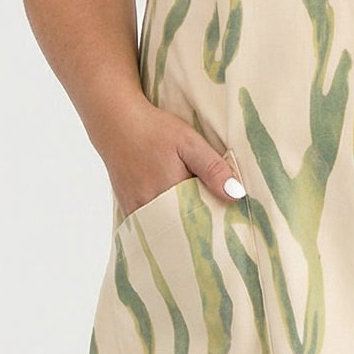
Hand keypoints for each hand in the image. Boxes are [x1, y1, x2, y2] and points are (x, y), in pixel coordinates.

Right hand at [106, 103, 246, 222]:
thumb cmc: (154, 130)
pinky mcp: (128, 208)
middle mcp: (150, 207)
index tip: (230, 222)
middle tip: (216, 222)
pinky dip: (163, 223)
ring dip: (181, 227)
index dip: (216, 222)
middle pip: (182, 229)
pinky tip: (174, 215)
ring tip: (197, 221)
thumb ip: (213, 169)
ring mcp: (136, 210)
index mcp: (170, 194)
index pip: (201, 221)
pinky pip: (150, 225)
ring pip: (165, 229)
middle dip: (199, 228)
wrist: (116, 123)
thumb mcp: (189, 143)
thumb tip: (237, 195)